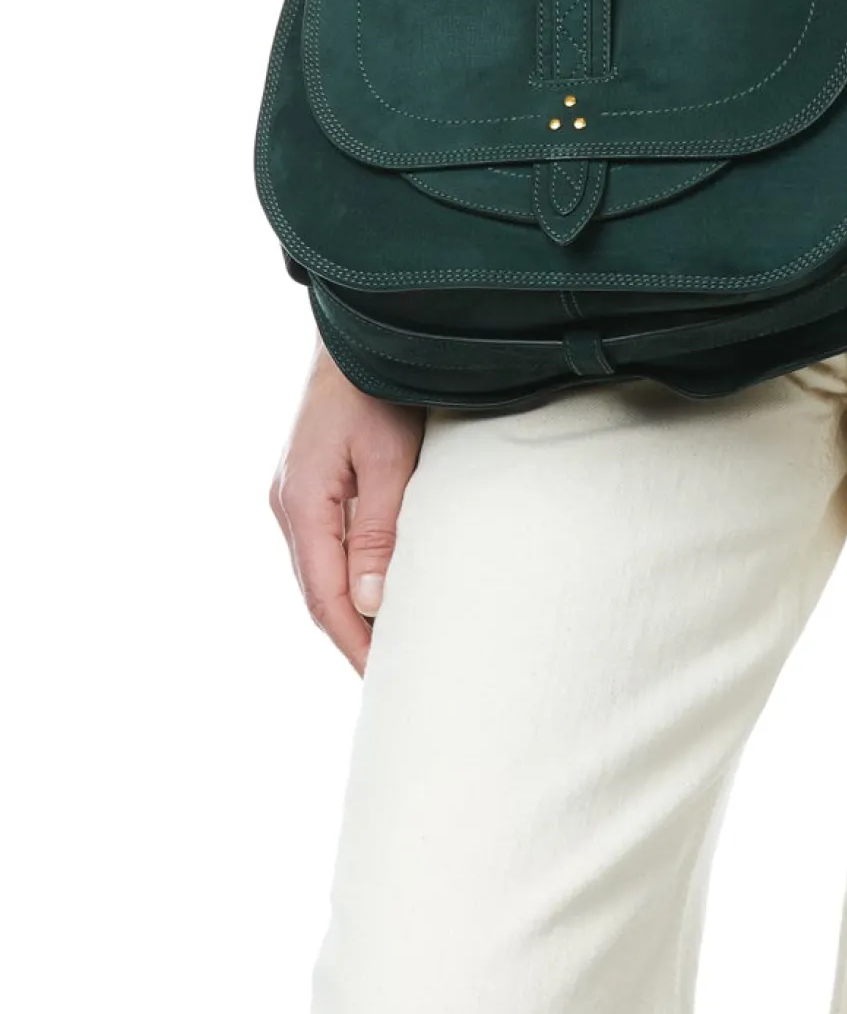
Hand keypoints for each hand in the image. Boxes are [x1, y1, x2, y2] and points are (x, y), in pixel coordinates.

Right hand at [269, 345, 424, 672]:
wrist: (360, 331)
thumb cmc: (379, 388)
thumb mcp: (390, 459)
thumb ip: (379, 533)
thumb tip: (369, 606)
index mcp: (302, 505)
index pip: (324, 599)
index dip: (353, 645)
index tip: (383, 681)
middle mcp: (289, 505)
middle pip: (316, 593)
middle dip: (350, 638)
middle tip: (390, 678)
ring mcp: (295, 494)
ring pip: (318, 572)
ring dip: (348, 610)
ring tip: (387, 647)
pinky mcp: (309, 483)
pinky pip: (325, 546)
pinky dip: (347, 577)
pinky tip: (374, 592)